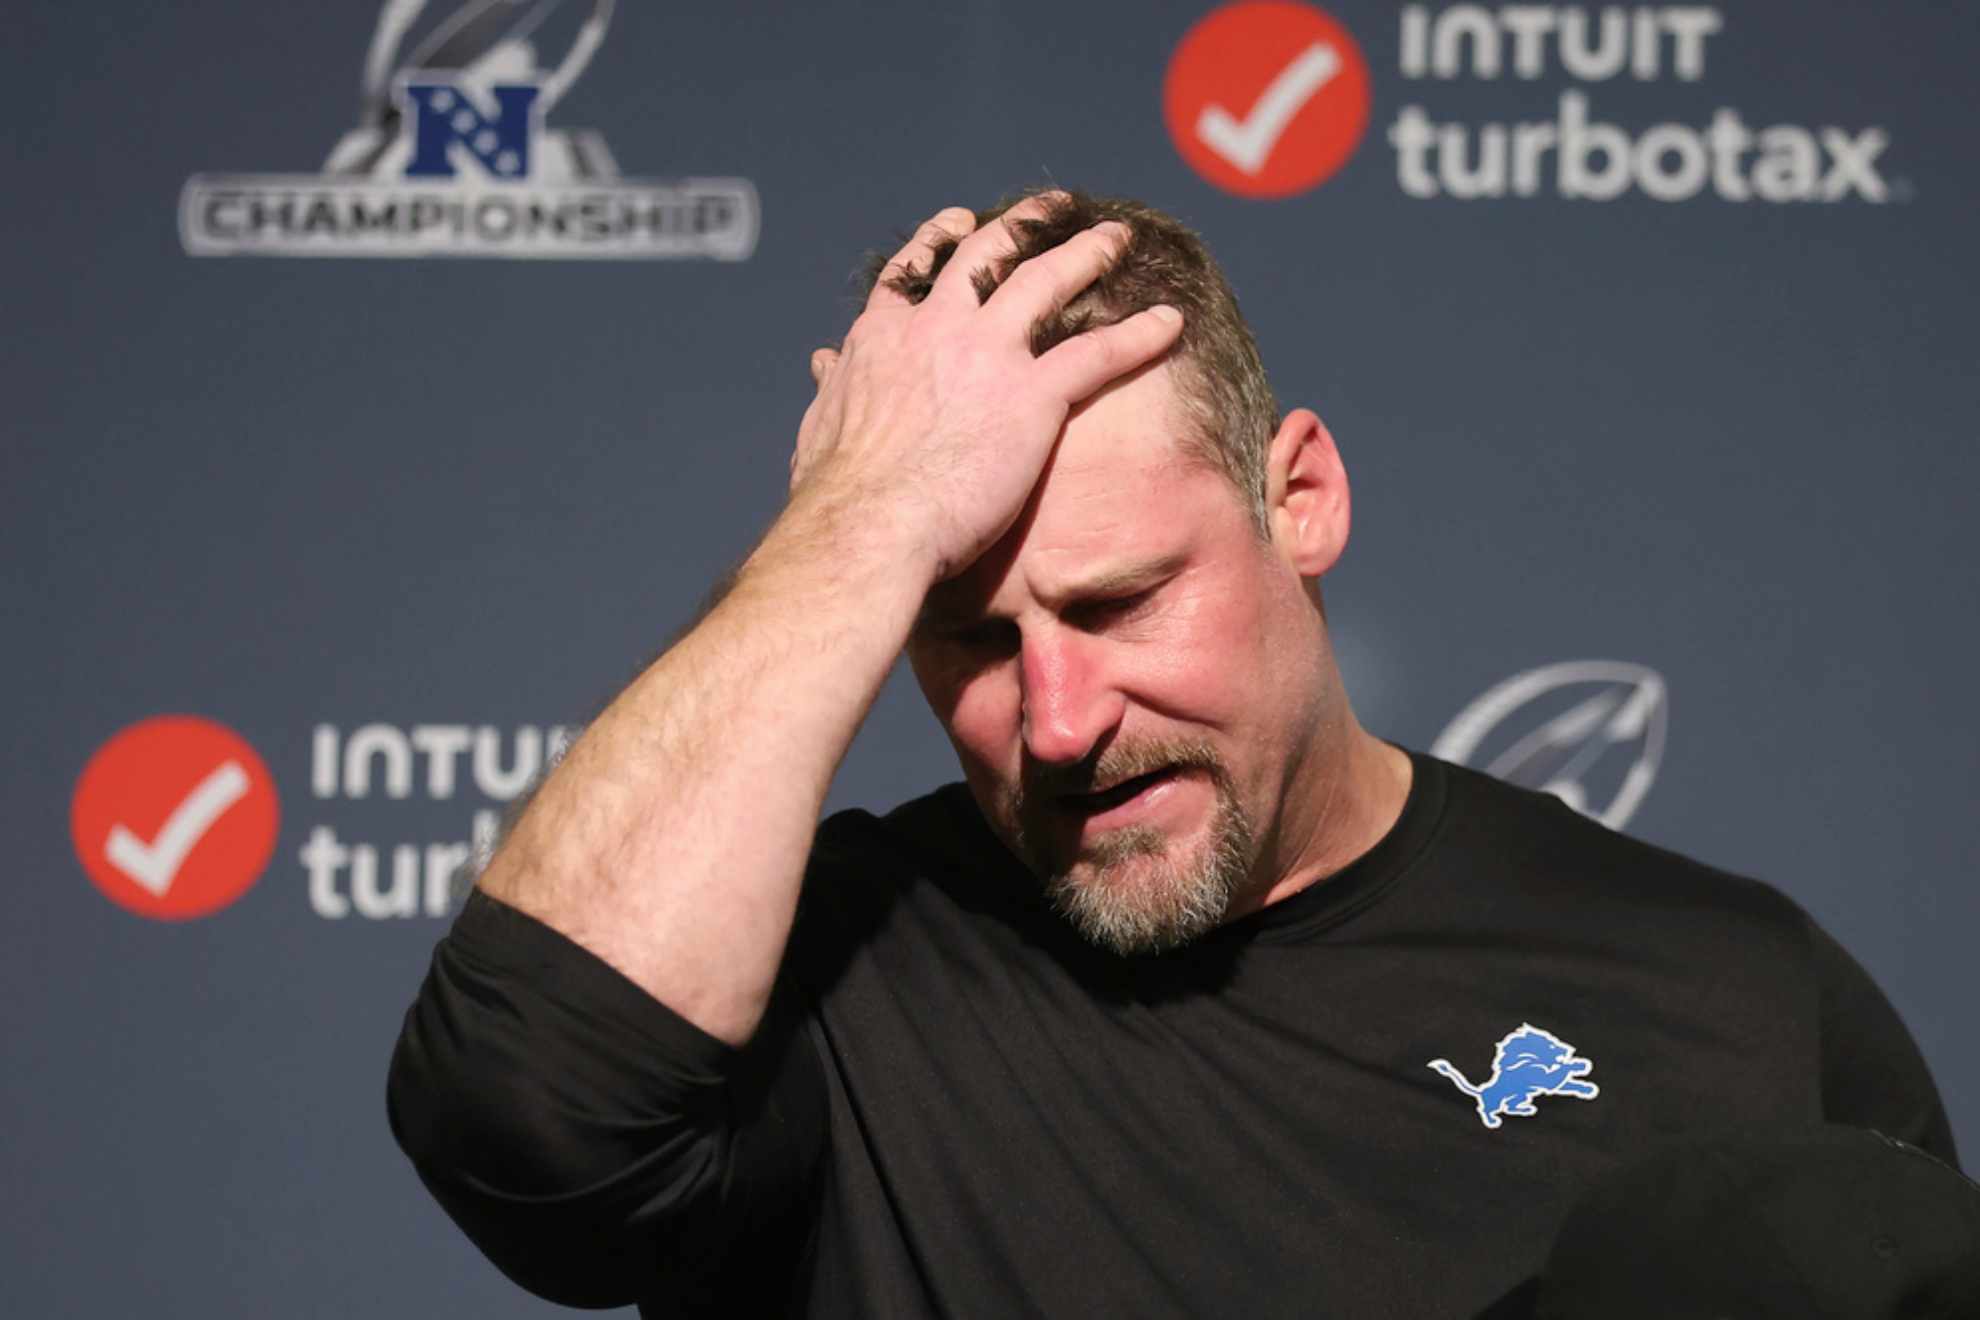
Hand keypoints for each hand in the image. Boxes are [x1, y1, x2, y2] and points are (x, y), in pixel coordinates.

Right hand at [787, 197, 1183, 582]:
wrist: (869, 521)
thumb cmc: (837, 492)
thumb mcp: (820, 424)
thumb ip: (832, 386)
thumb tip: (824, 364)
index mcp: (884, 336)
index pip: (915, 272)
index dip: (940, 241)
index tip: (961, 224)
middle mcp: (939, 327)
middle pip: (987, 258)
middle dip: (1023, 227)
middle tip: (1053, 208)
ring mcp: (989, 355)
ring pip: (1047, 282)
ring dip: (1087, 254)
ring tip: (1116, 239)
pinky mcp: (1033, 396)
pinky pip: (1098, 353)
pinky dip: (1138, 335)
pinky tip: (1170, 323)